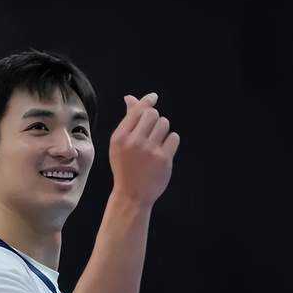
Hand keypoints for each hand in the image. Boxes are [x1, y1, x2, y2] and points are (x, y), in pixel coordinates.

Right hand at [108, 92, 179, 206]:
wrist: (132, 194)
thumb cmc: (125, 166)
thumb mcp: (119, 144)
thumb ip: (127, 120)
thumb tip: (131, 97)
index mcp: (120, 137)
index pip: (137, 110)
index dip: (147, 101)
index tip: (154, 98)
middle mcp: (134, 142)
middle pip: (153, 114)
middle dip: (154, 120)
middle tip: (150, 133)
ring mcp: (149, 151)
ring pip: (164, 123)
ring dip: (162, 130)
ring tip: (156, 142)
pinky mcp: (163, 159)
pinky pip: (174, 137)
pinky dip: (170, 142)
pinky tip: (163, 151)